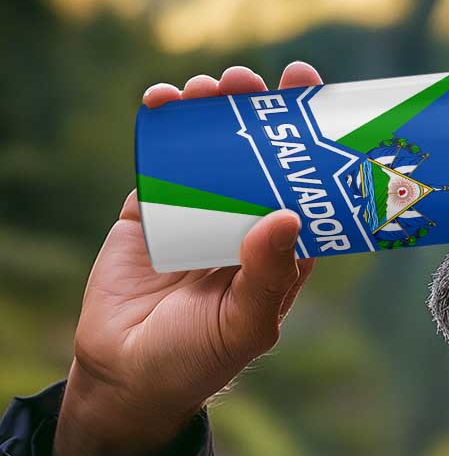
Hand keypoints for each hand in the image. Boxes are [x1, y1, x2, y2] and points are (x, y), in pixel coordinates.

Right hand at [52, 62, 322, 455]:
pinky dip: (162, 127)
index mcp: (281, 249)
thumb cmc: (200, 358)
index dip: (310, 141)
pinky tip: (164, 101)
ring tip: (211, 87)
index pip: (305, 185)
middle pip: (259, 156)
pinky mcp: (152, 211)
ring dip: (212, 111)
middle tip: (253, 80)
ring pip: (211, 150)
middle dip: (257, 113)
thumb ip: (268, 275)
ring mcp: (198, 214)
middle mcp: (245, 224)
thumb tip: (288, 215)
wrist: (127, 375)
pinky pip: (161, 162)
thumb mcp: (245, 324)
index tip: (312, 94)